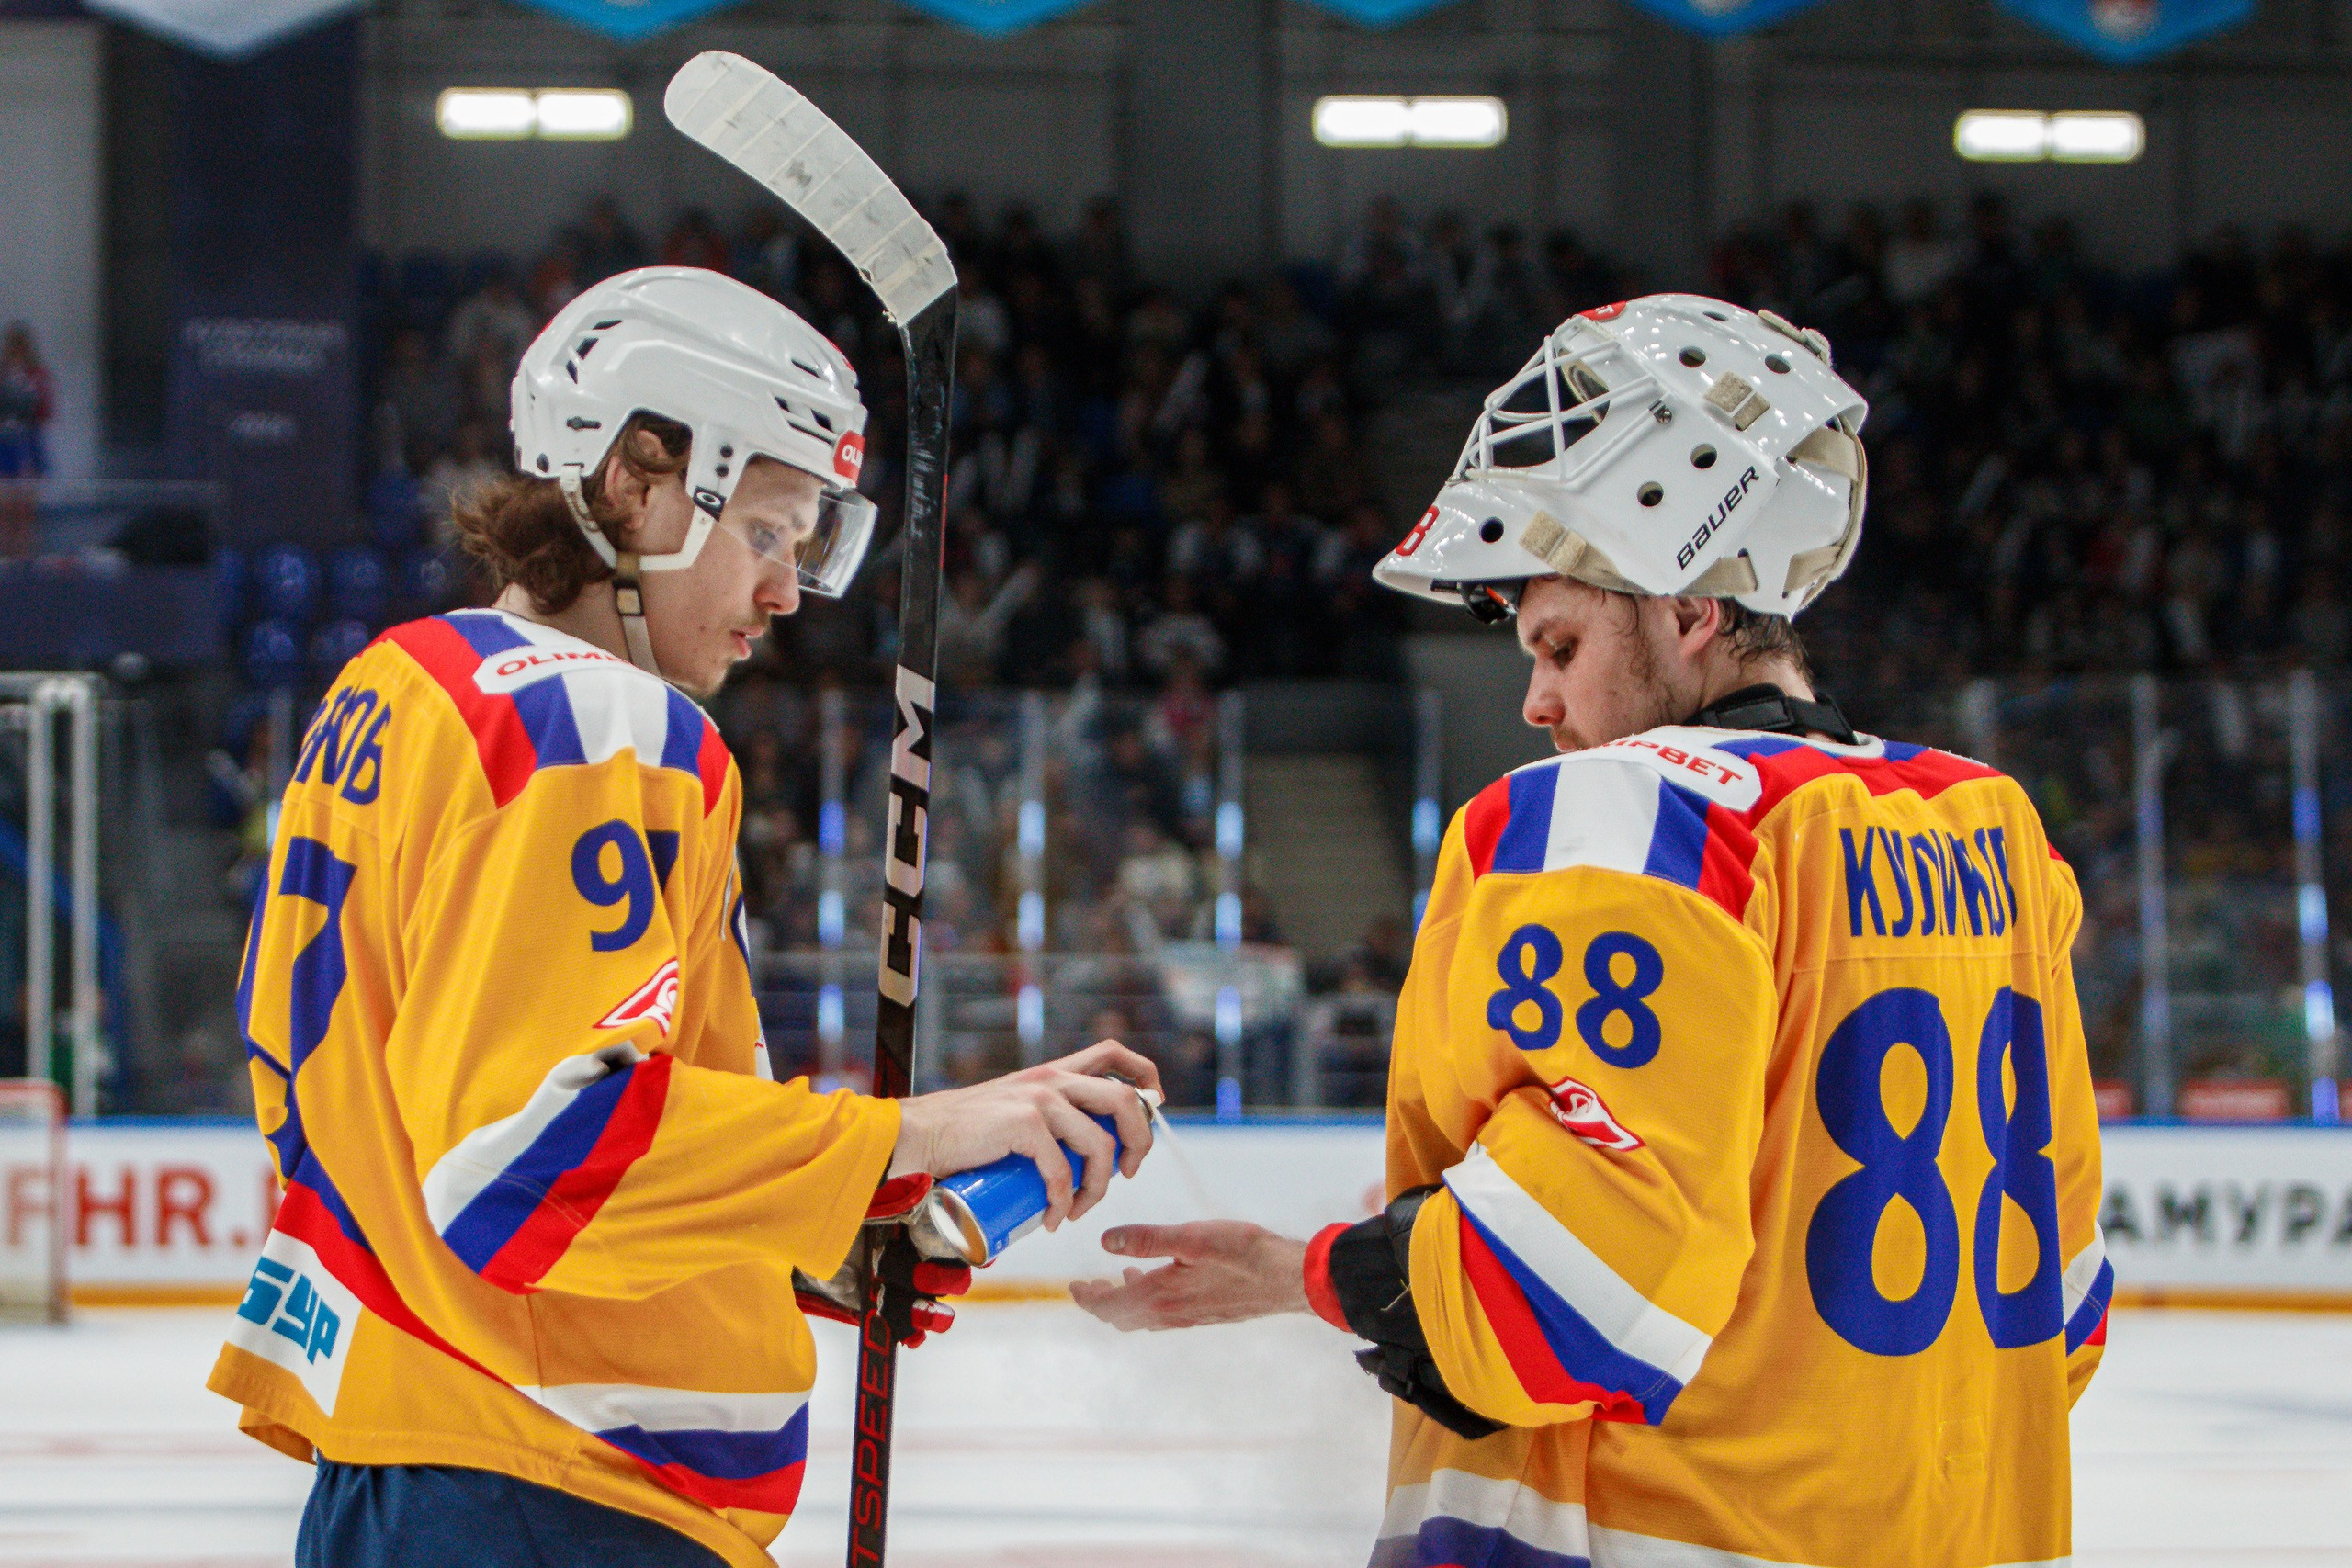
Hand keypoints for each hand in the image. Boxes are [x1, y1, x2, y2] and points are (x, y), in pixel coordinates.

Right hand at [887, 1040, 1160, 1229]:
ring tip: (1076, 1209)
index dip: (1145, 1077)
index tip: (1153, 1109)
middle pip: (1123, 1100)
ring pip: (1100, 1143)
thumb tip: (1077, 1158)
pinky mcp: (1023, 1125)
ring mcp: (1039, 1099)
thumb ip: (1043, 1118)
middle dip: (1139, 1142)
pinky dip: (1063, 1201)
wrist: (918, 1135)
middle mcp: (1051, 1079)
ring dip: (1099, 1186)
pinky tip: (1053, 1216)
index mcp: (1053, 1072)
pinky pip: (1063, 1170)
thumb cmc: (963, 1134)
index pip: (1114, 1055)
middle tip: (1126, 1174)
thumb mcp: (1013, 1111)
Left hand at [1069, 1221, 1309, 1330]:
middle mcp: (1171, 1314)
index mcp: (1161, 1295)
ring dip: (1122, 1303)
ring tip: (1117, 1278)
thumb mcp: (1193, 1237)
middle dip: (1099, 1303)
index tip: (1071, 1286)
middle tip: (1085, 1287)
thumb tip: (1105, 1242)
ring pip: (1142, 1319)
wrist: (1289, 1280)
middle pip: (1121, 1318)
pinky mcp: (1204, 1314)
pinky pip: (1162, 1316)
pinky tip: (1156, 1279)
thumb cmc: (1246, 1253)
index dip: (1087, 1297)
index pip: (1110, 1305)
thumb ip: (1147, 1239)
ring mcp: (1188, 1318)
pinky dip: (1146, 1302)